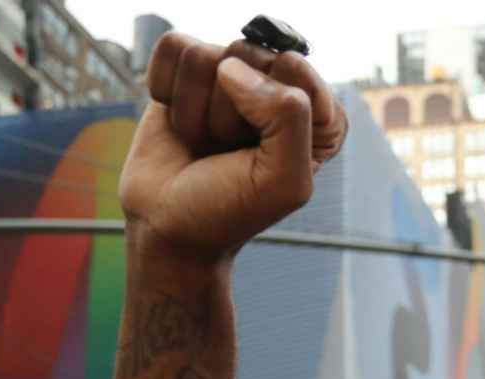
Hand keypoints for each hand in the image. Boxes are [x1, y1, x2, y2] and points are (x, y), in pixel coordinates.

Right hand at [119, 33, 347, 262]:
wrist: (170, 225)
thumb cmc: (232, 208)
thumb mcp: (284, 180)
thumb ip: (287, 117)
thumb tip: (234, 67)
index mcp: (318, 113)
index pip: (294, 67)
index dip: (268, 108)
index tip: (261, 149)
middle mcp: (278, 86)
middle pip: (246, 55)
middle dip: (228, 112)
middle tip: (227, 148)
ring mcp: (231, 75)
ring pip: (203, 55)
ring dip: (195, 110)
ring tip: (204, 141)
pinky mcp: (186, 71)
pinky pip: (173, 47)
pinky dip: (166, 90)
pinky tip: (180, 123)